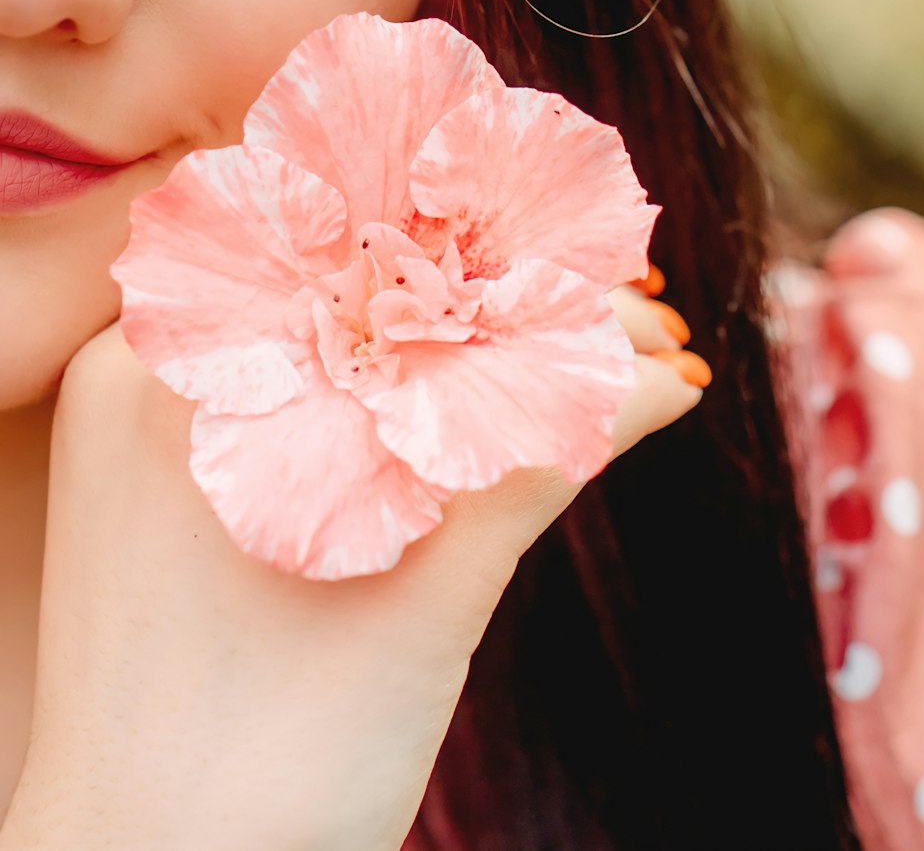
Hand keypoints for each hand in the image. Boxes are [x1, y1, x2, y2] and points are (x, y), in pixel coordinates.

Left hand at [0, 288, 701, 850]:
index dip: (497, 259)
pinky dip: (403, 405)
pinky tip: (497, 413)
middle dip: (493, 306)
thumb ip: (532, 469)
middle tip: (633, 324)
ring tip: (591, 365)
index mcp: (174, 379)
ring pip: (338, 343)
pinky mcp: (180, 478)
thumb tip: (659, 374)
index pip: (363, 262)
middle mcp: (148, 377)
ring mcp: (157, 426)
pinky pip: (309, 399)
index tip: (614, 276)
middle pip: (352, 294)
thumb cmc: (261, 780)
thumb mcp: (421, 610)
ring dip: (458, 355)